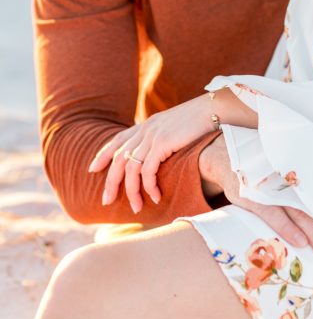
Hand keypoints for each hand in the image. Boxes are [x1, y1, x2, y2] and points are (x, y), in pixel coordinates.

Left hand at [89, 96, 211, 214]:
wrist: (214, 109)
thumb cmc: (200, 120)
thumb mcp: (175, 126)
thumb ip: (162, 137)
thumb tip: (159, 152)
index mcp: (146, 125)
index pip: (117, 140)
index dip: (103, 154)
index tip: (92, 169)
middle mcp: (145, 130)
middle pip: (118, 159)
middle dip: (110, 182)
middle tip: (106, 201)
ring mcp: (152, 136)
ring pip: (131, 169)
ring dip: (132, 192)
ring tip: (136, 208)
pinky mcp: (162, 143)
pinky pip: (148, 171)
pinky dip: (149, 187)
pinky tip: (156, 197)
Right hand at [199, 136, 312, 266]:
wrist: (225, 153)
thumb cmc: (265, 164)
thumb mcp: (286, 165)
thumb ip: (308, 179)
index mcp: (303, 172)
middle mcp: (290, 178)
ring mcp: (272, 186)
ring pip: (299, 214)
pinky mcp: (252, 195)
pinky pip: (272, 213)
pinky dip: (286, 228)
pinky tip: (299, 243)